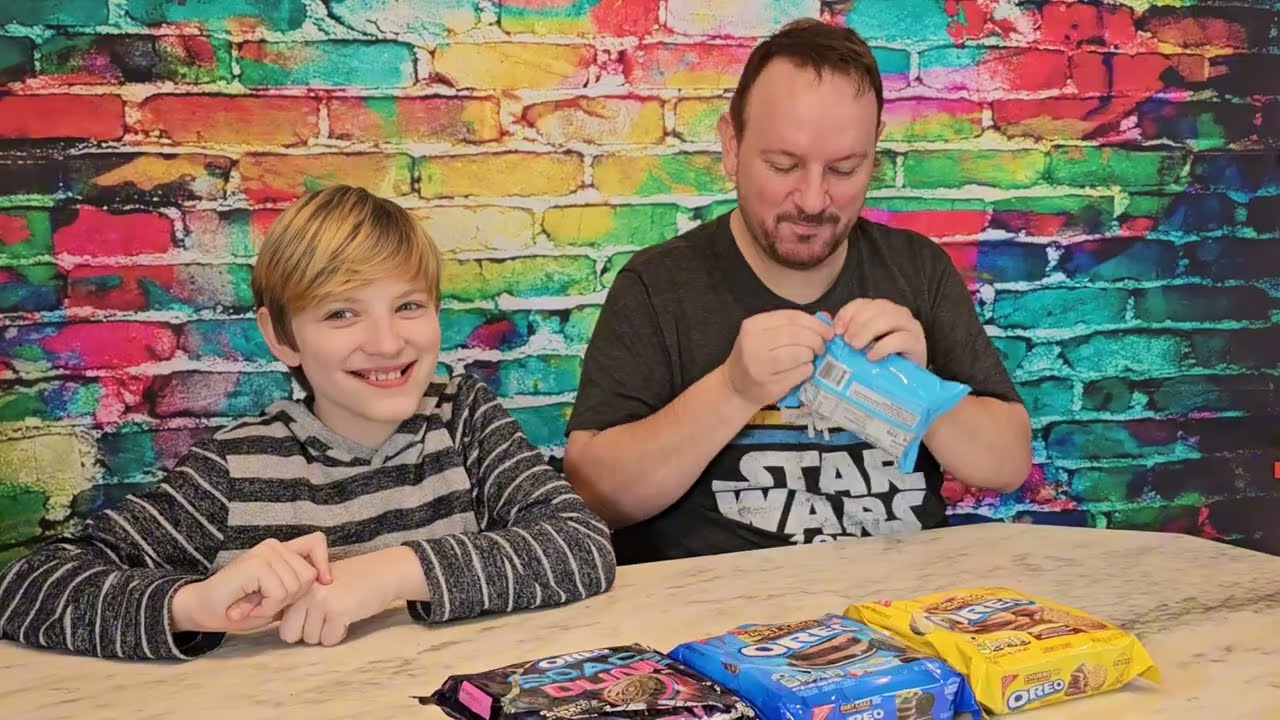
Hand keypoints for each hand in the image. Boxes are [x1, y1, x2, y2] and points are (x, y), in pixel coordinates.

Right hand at [171, 532, 330, 633]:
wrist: (202, 610)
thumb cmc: (240, 607)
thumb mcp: (277, 598)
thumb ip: (297, 586)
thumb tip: (327, 581)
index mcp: (281, 550)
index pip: (316, 542)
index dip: (323, 563)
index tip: (323, 582)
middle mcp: (274, 546)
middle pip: (309, 575)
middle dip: (291, 599)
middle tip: (264, 603)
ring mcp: (265, 552)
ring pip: (296, 586)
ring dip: (276, 605)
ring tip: (254, 604)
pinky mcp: (256, 563)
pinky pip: (280, 592)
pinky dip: (268, 607)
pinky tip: (249, 606)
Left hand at [277, 550, 402, 646]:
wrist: (382, 572)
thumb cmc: (350, 581)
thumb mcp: (318, 585)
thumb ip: (297, 602)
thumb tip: (275, 625)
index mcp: (296, 585)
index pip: (280, 621)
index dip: (297, 624)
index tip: (313, 614)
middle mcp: (303, 592)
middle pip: (290, 634)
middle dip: (308, 632)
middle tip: (325, 616)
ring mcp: (319, 601)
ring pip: (311, 639)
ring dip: (326, 632)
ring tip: (339, 612)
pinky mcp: (337, 611)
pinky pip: (329, 639)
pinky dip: (340, 633)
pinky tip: (348, 616)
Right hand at [721, 309, 833, 406]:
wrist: (735, 387)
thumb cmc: (754, 356)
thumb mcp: (765, 334)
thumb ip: (792, 325)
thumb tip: (826, 319)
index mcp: (753, 326)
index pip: (792, 317)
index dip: (815, 323)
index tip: (828, 331)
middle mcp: (753, 344)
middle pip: (797, 335)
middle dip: (816, 340)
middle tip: (821, 346)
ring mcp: (760, 366)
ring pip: (800, 353)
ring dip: (811, 355)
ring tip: (810, 357)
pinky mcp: (770, 385)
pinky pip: (800, 372)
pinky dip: (808, 370)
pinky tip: (803, 370)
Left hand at [833, 298, 926, 366]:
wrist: (907, 380)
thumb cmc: (881, 359)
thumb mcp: (862, 343)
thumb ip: (846, 330)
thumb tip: (825, 319)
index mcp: (883, 310)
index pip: (863, 303)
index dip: (848, 313)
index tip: (837, 330)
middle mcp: (899, 313)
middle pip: (876, 308)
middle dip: (857, 323)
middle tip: (847, 341)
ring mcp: (911, 327)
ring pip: (889, 319)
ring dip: (868, 331)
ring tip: (856, 347)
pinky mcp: (918, 343)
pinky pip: (900, 339)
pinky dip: (883, 347)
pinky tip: (872, 357)